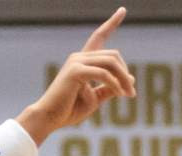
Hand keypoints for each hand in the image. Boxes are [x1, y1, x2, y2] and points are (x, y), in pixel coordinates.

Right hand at [16, 11, 136, 145]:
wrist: (49, 118)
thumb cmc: (69, 110)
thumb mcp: (95, 99)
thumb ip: (110, 88)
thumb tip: (131, 77)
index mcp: (82, 60)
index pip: (99, 36)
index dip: (111, 23)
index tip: (122, 10)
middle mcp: (79, 56)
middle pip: (113, 55)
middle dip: (125, 74)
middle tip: (132, 94)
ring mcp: (76, 62)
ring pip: (111, 61)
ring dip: (123, 79)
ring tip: (129, 95)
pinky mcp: (75, 71)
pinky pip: (103, 74)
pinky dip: (114, 84)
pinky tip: (119, 94)